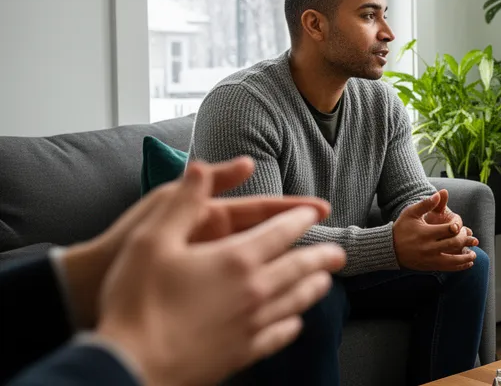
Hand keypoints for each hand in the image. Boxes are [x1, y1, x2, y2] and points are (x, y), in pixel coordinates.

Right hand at [94, 161, 345, 385]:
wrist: (127, 365)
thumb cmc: (136, 299)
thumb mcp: (152, 238)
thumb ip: (184, 200)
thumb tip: (201, 167)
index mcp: (238, 258)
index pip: (282, 231)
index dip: (300, 218)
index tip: (315, 213)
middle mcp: (255, 290)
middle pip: (300, 268)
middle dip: (321, 256)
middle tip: (339, 253)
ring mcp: (252, 325)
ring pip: (295, 302)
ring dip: (313, 288)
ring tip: (325, 282)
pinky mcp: (242, 354)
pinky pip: (277, 336)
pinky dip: (292, 325)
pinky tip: (294, 323)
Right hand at [394, 190, 477, 270]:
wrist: (389, 248)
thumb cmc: (401, 228)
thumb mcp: (411, 213)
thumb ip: (426, 204)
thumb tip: (440, 193)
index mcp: (426, 233)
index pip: (448, 230)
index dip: (458, 227)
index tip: (459, 226)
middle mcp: (429, 247)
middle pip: (453, 244)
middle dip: (465, 241)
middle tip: (472, 238)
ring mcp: (429, 259)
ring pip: (453, 260)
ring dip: (466, 258)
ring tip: (474, 255)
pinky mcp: (429, 266)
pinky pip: (447, 269)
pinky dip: (459, 267)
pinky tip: (467, 264)